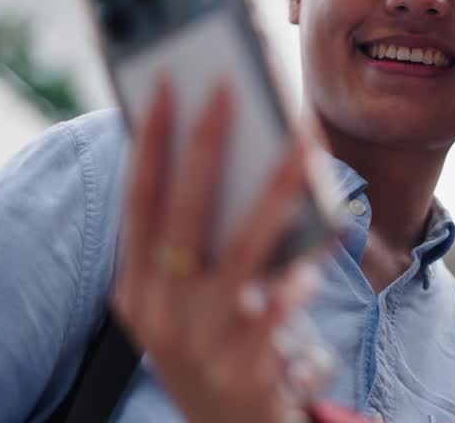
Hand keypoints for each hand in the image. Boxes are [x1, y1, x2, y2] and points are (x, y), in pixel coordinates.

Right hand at [112, 80, 322, 422]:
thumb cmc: (215, 347)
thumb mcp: (186, 301)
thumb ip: (199, 244)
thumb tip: (242, 156)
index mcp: (136, 288)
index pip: (138, 202)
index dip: (149, 144)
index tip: (165, 87)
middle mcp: (159, 312)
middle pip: (183, 215)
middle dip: (207, 147)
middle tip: (231, 89)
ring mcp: (199, 342)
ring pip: (242, 252)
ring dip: (276, 193)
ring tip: (303, 146)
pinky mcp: (243, 368)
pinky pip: (277, 308)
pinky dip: (297, 279)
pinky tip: (318, 251)